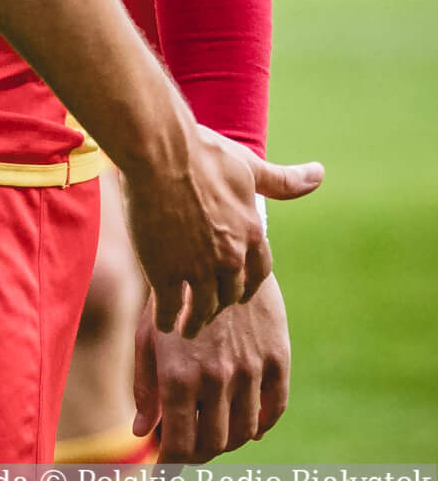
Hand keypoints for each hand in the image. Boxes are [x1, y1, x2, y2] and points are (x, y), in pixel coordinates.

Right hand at [124, 126, 321, 339]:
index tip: (235, 292)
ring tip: (184, 329)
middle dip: (219, 304)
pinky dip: (167, 319)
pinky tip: (163, 322)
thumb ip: (282, 181)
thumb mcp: (248, 167)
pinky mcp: (166, 272)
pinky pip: (170, 309)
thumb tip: (320, 174)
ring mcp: (198, 268)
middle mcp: (230, 257)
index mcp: (251, 233)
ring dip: (195, 321)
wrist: (160, 152)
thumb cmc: (202, 153)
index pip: (257, 274)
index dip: (245, 285)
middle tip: (207, 312)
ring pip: (203, 308)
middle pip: (230, 295)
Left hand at [133, 273, 290, 460]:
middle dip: (198, 454)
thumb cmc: (170, 295)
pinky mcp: (277, 356)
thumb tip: (142, 434)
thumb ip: (146, 387)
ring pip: (245, 432)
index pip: (180, 444)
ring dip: (228, 441)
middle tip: (187, 450)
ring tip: (213, 433)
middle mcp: (216, 376)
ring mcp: (251, 368)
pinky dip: (262, 424)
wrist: (211, 247)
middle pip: (214, 444)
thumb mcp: (147, 335)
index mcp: (179, 374)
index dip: (171, 464)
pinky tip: (249, 425)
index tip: (164, 470)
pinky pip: (274, 409)